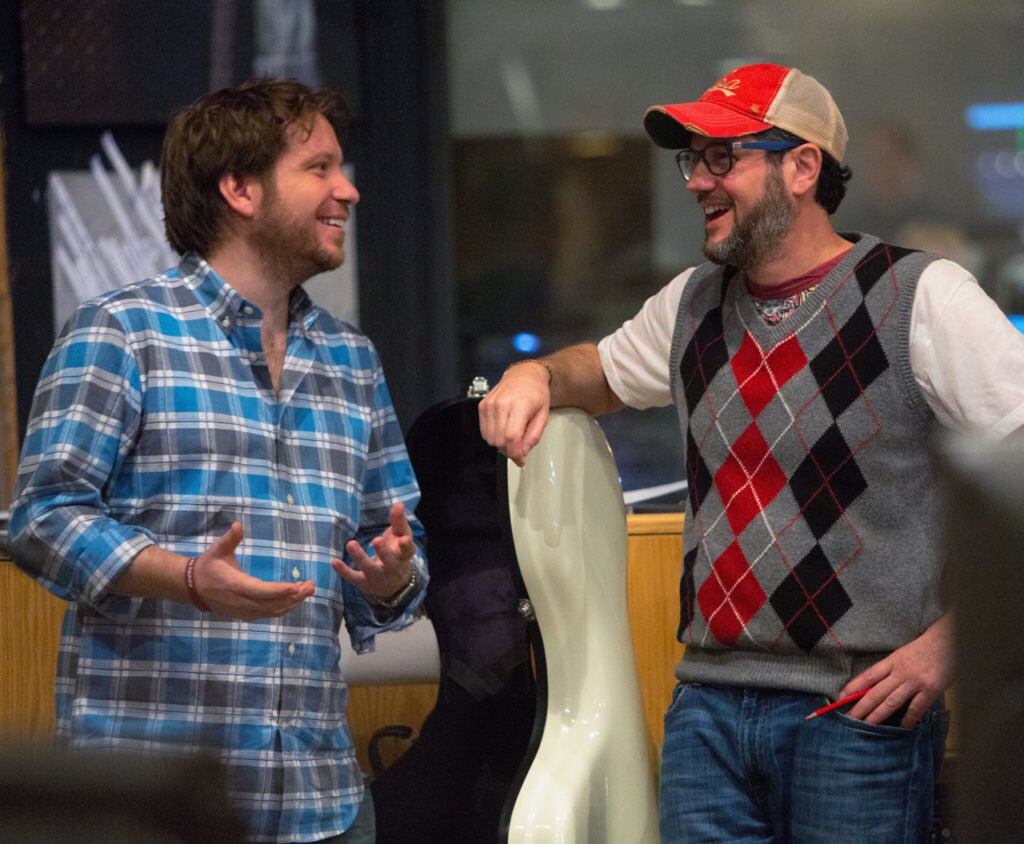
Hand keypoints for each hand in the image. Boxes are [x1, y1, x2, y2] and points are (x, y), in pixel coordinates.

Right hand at [190, 522, 314, 619]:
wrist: (193, 589)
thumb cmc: (208, 566)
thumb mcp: (217, 550)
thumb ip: (230, 539)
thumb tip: (238, 524)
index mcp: (236, 585)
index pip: (262, 591)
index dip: (280, 591)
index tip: (297, 587)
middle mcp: (242, 602)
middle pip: (272, 604)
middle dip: (294, 596)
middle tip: (311, 586)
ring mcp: (244, 611)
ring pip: (273, 611)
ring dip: (292, 602)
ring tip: (308, 590)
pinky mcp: (246, 615)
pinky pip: (269, 614)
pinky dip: (284, 608)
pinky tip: (296, 599)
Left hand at [333, 502, 416, 598]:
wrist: (393, 585)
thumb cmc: (397, 552)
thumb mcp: (401, 536)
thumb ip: (398, 521)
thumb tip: (399, 503)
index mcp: (404, 555)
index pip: (407, 551)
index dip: (406, 546)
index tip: (404, 539)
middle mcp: (393, 568)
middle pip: (389, 561)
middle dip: (383, 552)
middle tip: (376, 540)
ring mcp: (378, 577)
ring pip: (370, 569)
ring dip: (360, 557)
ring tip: (351, 544)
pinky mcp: (364, 583)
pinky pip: (353, 577)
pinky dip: (344, 571)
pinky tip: (334, 562)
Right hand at [478, 361, 551, 465]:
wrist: (524, 375)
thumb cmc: (535, 393)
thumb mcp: (543, 416)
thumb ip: (533, 436)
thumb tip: (522, 452)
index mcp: (519, 406)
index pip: (511, 437)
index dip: (515, 454)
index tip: (520, 460)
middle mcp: (501, 404)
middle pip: (499, 441)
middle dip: (509, 450)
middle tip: (519, 447)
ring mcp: (489, 405)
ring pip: (490, 439)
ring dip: (501, 444)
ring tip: (512, 435)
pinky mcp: (482, 406)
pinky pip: (484, 431)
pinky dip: (493, 435)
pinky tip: (503, 428)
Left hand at [841, 613, 953, 727]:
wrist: (949, 640)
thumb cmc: (926, 646)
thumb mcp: (904, 653)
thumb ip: (893, 668)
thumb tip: (877, 685)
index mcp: (892, 660)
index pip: (868, 675)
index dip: (854, 687)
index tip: (841, 696)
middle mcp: (900, 671)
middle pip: (876, 692)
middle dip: (861, 707)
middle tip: (849, 718)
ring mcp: (915, 681)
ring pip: (891, 702)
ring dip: (878, 715)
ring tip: (867, 725)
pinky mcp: (931, 690)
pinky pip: (916, 708)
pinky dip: (908, 718)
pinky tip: (902, 726)